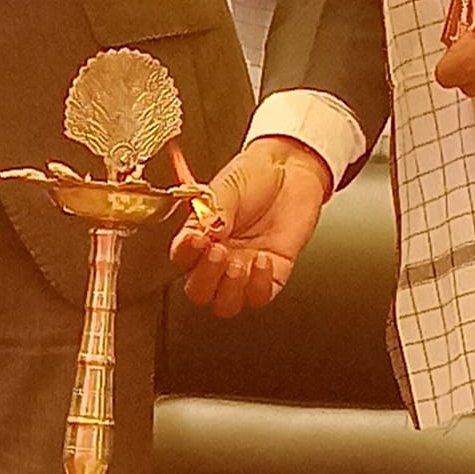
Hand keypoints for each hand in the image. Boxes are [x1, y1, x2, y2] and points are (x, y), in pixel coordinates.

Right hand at [170, 135, 332, 316]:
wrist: (291, 170)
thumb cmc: (257, 175)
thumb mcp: (229, 185)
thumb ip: (215, 209)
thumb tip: (205, 229)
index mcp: (202, 235)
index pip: (183, 257)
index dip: (186, 253)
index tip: (196, 239)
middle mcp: (220, 257)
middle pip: (199, 291)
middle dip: (206, 278)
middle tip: (218, 253)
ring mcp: (245, 268)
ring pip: (226, 304)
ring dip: (229, 290)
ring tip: (238, 264)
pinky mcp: (272, 274)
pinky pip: (260, 296)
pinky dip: (259, 285)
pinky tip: (263, 260)